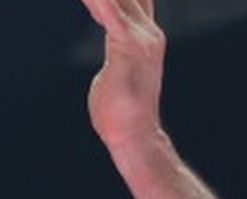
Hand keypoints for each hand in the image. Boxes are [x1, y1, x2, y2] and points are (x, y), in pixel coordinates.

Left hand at [76, 0, 166, 149]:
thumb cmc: (121, 109)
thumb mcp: (116, 68)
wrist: (134, 137)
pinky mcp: (128, 50)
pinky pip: (111, 15)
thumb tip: (113, 43)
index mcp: (144, 31)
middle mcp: (147, 30)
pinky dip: (99, 2)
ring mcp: (141, 39)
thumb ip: (116, 46)